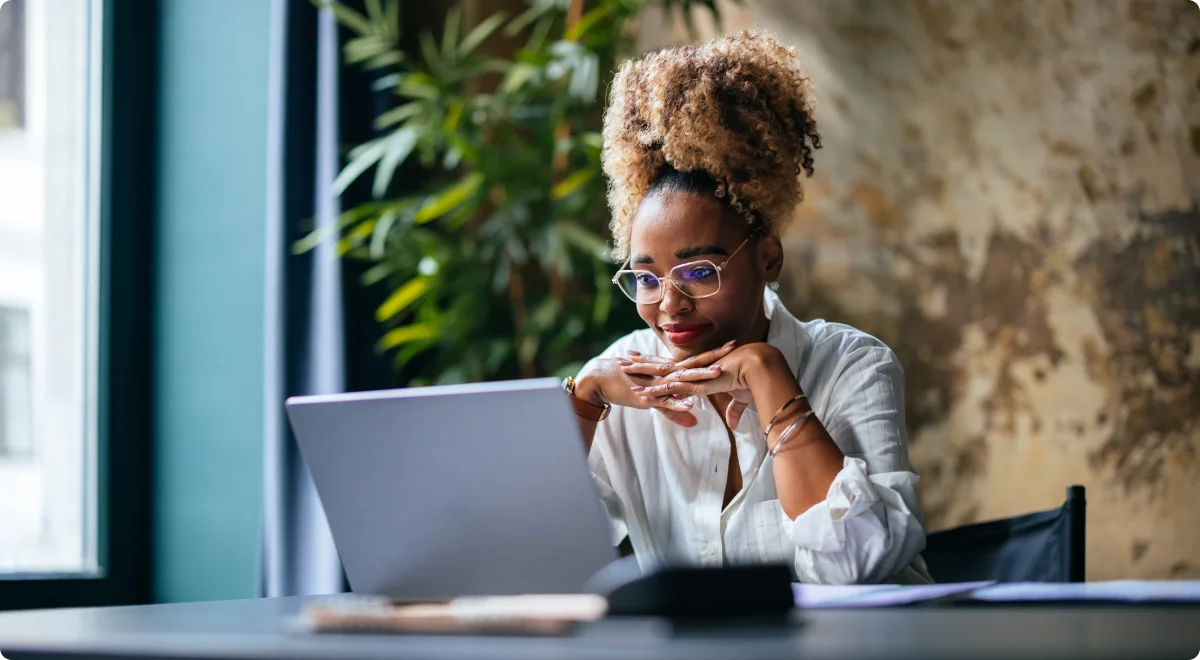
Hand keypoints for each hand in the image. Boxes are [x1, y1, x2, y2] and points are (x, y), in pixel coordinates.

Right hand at [573, 353, 723, 426]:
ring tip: (718, 373)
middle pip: (693, 364)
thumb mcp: (653, 397)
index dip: (713, 354)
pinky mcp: (646, 397)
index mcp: (667, 370)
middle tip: (734, 347)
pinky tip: (691, 404)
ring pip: (681, 380)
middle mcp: (664, 373)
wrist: (599, 379)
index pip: (694, 360)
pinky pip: (664, 401)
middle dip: (713, 357)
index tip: (733, 345)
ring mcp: (656, 383)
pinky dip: (677, 402)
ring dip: (699, 377)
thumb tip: (694, 421)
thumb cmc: (626, 385)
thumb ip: (674, 409)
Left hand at [620, 343, 778, 428]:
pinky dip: (654, 393)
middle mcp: (693, 370)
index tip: (645, 358)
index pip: (675, 365)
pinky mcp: (695, 385)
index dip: (660, 362)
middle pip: (662, 365)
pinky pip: (669, 390)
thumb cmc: (753, 380)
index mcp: (701, 369)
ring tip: (621, 370)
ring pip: (660, 374)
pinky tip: (638, 394)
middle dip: (642, 362)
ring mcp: (692, 376)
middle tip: (624, 358)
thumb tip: (734, 424)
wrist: (760, 368)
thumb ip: (734, 411)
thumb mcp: (740, 398)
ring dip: (640, 374)